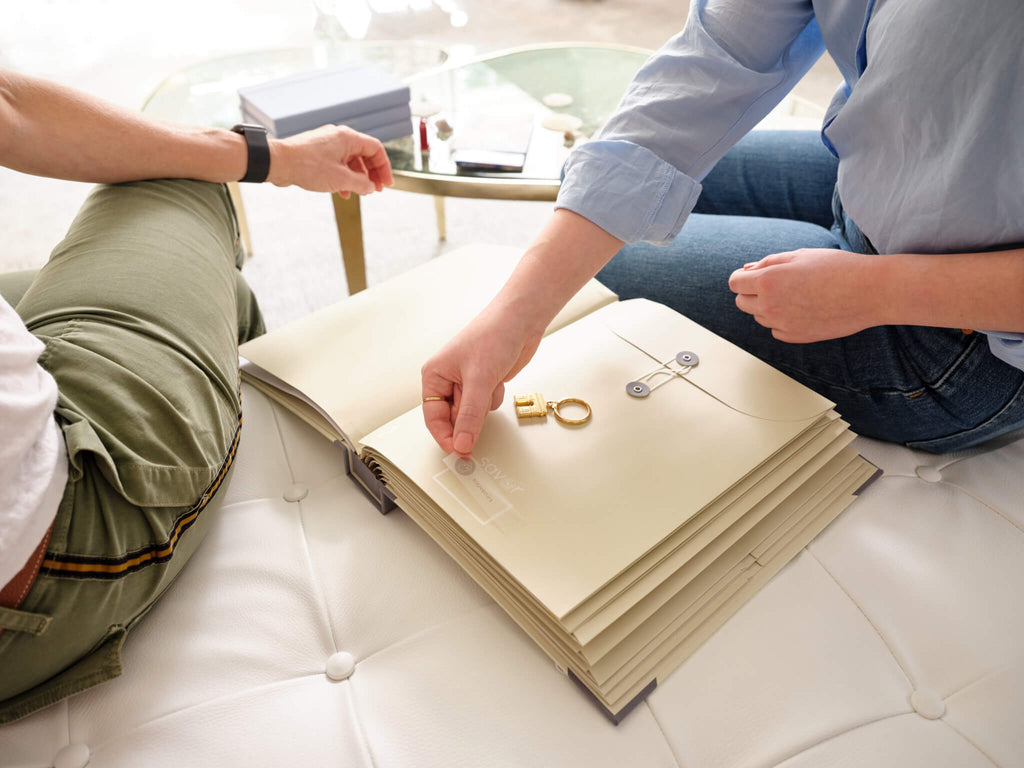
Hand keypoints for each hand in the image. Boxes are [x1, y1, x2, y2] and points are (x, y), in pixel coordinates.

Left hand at [267, 125, 393, 195]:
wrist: (277, 162)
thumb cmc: (307, 166)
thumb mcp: (341, 179)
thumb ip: (361, 184)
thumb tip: (370, 187)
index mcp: (348, 138)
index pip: (376, 149)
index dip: (384, 168)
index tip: (386, 184)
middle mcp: (339, 137)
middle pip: (364, 154)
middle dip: (371, 174)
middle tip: (375, 190)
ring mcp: (327, 144)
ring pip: (350, 160)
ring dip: (357, 178)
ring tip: (359, 193)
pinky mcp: (317, 152)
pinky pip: (337, 163)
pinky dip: (344, 177)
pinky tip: (343, 191)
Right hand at [421, 302, 543, 455]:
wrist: (521, 320)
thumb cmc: (493, 334)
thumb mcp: (479, 380)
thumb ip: (469, 416)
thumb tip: (462, 443)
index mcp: (435, 375)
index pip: (433, 417)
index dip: (446, 436)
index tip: (459, 452)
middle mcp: (448, 380)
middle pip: (453, 419)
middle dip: (469, 419)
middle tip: (479, 424)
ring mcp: (468, 382)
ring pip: (472, 414)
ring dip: (484, 407)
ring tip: (490, 386)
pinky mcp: (485, 383)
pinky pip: (487, 406)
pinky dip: (494, 398)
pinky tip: (498, 381)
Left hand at [728, 248, 883, 342]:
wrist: (869, 291)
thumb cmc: (837, 268)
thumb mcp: (799, 255)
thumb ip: (768, 263)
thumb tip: (747, 270)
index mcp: (768, 281)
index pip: (735, 282)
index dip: (743, 276)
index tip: (753, 274)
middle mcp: (770, 305)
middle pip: (741, 302)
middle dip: (751, 292)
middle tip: (776, 282)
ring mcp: (782, 324)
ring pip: (759, 316)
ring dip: (767, 306)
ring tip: (796, 294)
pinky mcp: (795, 337)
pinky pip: (776, 329)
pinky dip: (782, 320)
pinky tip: (803, 308)